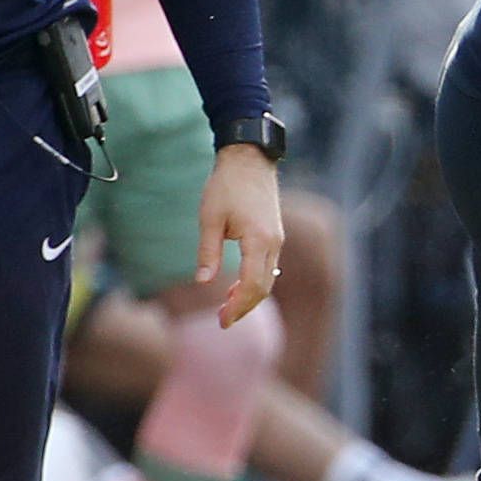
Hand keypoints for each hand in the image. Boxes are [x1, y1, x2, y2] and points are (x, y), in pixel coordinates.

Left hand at [198, 143, 284, 327]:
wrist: (249, 159)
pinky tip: (238, 285)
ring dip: (250, 296)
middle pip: (263, 287)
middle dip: (244, 307)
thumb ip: (208, 252)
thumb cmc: (227, 185)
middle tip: (222, 321)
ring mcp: (277, 239)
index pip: (251, 285)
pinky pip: (269, 267)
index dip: (236, 306)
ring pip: (268, 279)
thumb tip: (203, 281)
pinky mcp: (275, 234)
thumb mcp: (210, 218)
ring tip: (227, 306)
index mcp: (258, 240)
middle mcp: (274, 243)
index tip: (221, 321)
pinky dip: (255, 281)